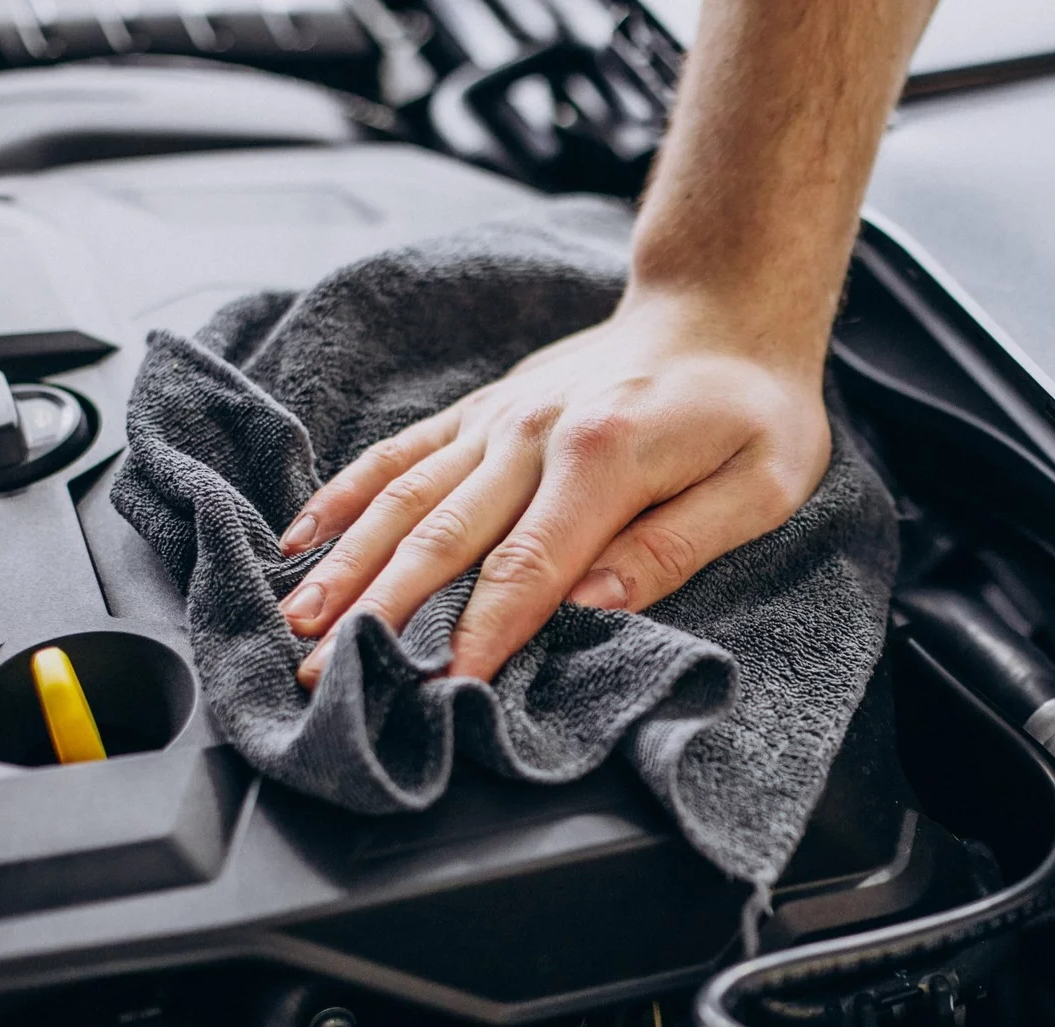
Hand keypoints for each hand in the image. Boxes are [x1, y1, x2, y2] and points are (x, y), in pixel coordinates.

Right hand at [279, 283, 831, 687]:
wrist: (719, 309)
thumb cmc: (750, 408)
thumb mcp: (758, 485)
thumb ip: (673, 545)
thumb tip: (591, 602)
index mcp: (602, 455)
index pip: (526, 566)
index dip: (481, 633)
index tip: (438, 689)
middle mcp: (530, 433)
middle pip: (441, 536)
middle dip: (381, 612)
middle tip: (322, 670)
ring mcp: (495, 419)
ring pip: (403, 498)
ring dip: (346, 561)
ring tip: (296, 618)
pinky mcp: (478, 412)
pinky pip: (400, 453)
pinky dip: (346, 494)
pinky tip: (301, 536)